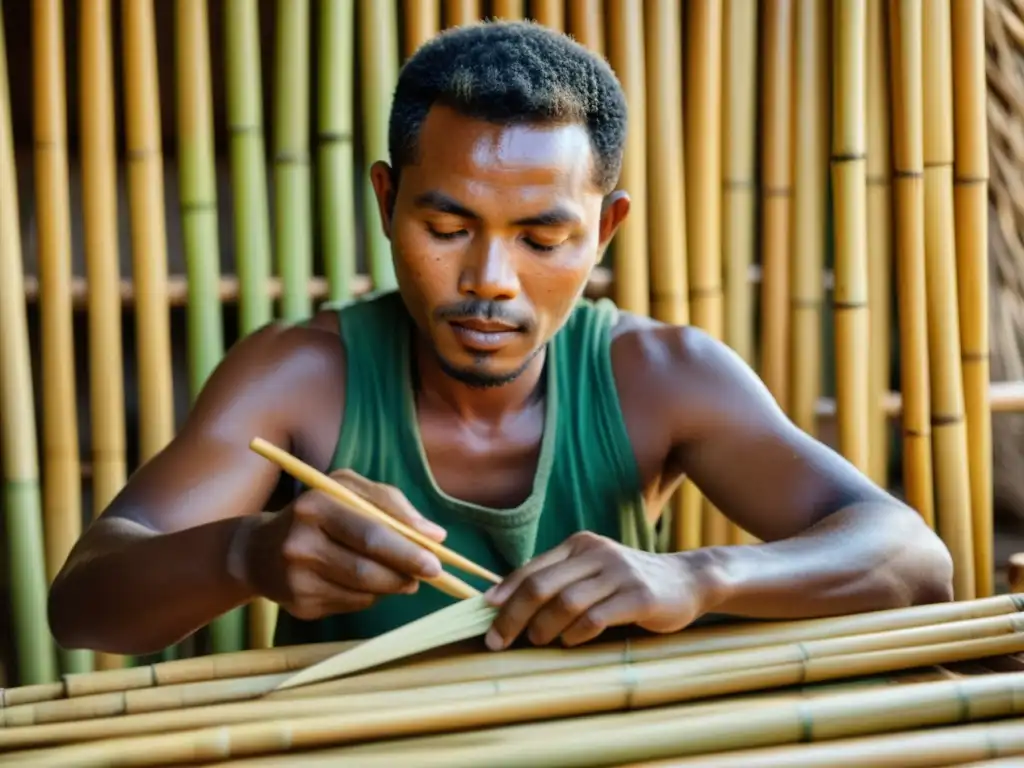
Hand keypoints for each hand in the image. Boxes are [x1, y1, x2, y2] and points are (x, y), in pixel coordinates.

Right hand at [242, 469, 447, 619]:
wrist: (259, 550)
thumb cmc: (318, 512)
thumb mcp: (347, 490)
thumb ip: (391, 504)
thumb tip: (435, 536)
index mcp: (315, 505)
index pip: (370, 533)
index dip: (407, 550)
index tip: (437, 560)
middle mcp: (300, 543)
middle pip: (366, 568)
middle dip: (405, 573)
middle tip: (431, 574)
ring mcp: (296, 579)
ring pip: (363, 591)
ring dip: (392, 586)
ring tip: (404, 577)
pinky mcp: (299, 606)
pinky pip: (352, 604)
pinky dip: (370, 595)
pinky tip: (368, 583)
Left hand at [482, 532, 712, 649]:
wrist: (687, 581)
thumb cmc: (629, 583)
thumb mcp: (594, 571)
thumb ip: (559, 580)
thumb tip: (509, 604)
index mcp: (580, 544)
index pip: (532, 569)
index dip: (505, 594)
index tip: (484, 617)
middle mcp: (596, 553)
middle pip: (542, 585)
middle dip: (513, 614)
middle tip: (498, 640)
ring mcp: (619, 573)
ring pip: (566, 601)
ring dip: (543, 626)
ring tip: (535, 641)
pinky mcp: (639, 596)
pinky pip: (596, 616)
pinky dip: (576, 633)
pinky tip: (569, 641)